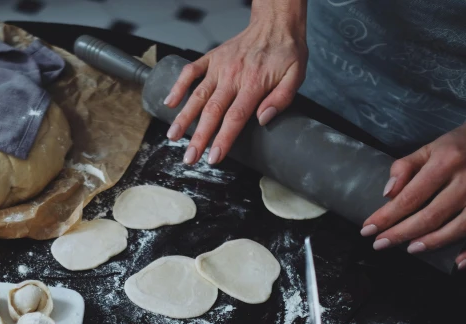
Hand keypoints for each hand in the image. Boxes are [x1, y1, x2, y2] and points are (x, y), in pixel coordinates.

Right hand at [164, 0, 307, 164]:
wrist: (275, 23)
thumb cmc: (286, 52)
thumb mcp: (296, 75)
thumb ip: (281, 98)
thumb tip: (262, 119)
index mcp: (254, 83)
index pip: (235, 117)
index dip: (223, 139)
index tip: (214, 158)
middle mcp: (233, 76)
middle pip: (212, 111)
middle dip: (199, 137)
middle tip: (189, 158)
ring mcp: (219, 66)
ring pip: (197, 95)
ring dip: (183, 117)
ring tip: (172, 137)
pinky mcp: (211, 58)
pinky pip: (190, 72)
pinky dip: (177, 86)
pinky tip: (168, 103)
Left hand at [362, 120, 465, 270]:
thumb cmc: (459, 146)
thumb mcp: (431, 147)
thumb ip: (405, 167)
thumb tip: (387, 194)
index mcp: (447, 161)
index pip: (410, 196)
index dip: (387, 216)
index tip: (368, 229)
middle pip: (431, 215)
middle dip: (402, 233)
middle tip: (380, 244)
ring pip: (459, 227)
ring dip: (433, 242)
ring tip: (410, 249)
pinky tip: (458, 262)